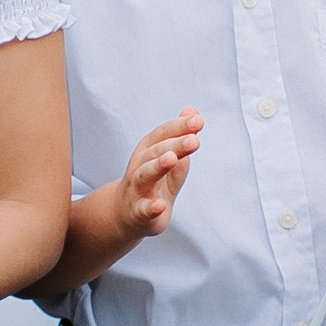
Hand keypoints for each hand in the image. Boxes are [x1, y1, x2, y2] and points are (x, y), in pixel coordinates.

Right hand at [113, 109, 203, 238]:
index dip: (179, 127)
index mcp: (148, 150)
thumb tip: (193, 111)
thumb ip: (181, 136)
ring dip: (157, 166)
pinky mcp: (138, 212)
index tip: (198, 121)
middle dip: (174, 145)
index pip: (162, 134)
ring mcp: (137, 189)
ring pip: (144, 175)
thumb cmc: (154, 182)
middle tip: (194, 140)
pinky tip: (161, 205)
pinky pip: (142, 209)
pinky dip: (151, 207)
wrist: (127, 214)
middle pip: (155, 152)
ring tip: (172, 159)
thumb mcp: (170, 157)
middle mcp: (139, 165)